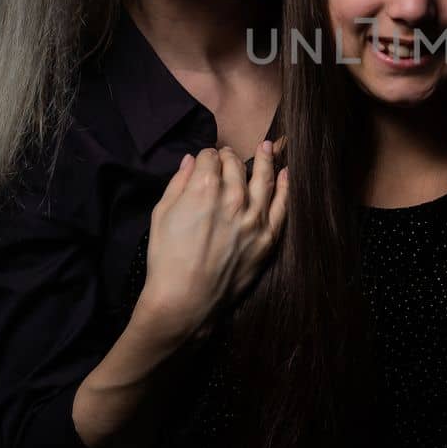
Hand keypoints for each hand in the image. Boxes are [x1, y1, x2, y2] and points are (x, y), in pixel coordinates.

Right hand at [137, 140, 289, 343]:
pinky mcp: (267, 237)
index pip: (210, 158)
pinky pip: (282, 206)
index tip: (207, 159)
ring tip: (268, 147)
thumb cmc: (167, 259)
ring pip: (263, 178)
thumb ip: (178, 182)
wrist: (185, 300)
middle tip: (228, 157)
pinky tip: (285, 174)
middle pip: (235, 165)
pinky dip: (285, 187)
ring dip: (265, 159)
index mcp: (204, 188)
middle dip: (230, 157)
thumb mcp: (161, 214)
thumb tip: (191, 160)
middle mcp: (233, 197)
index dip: (206, 156)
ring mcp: (254, 218)